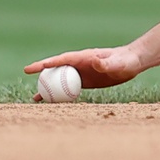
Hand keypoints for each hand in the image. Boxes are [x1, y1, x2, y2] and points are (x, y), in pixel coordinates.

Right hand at [24, 47, 143, 99]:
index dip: (48, 63)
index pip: (63, 59)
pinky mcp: (86, 81)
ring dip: (48, 87)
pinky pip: (69, 87)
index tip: (34, 67)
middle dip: (42, 72)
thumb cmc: (125, 61)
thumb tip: (94, 60)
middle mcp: (80, 64)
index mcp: (84, 57)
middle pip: (57, 68)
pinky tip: (53, 103)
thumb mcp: (116, 62)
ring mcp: (82, 72)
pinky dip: (60, 94)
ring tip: (35, 98)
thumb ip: (104, 63)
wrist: (133, 63)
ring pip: (61, 79)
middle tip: (26, 74)